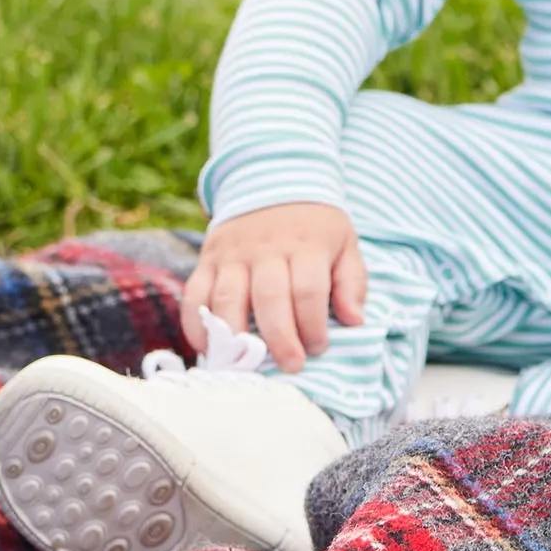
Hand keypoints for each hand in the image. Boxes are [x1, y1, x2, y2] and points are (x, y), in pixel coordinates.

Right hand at [184, 200, 363, 374]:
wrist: (272, 185)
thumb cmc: (314, 228)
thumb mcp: (344, 245)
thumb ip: (352, 283)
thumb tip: (355, 321)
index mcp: (305, 245)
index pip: (308, 291)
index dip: (313, 325)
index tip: (318, 348)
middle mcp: (266, 249)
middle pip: (269, 298)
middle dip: (280, 339)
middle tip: (291, 365)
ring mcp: (232, 254)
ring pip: (228, 298)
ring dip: (236, 336)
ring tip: (247, 363)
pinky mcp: (208, 259)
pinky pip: (195, 293)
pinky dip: (196, 324)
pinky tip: (208, 347)